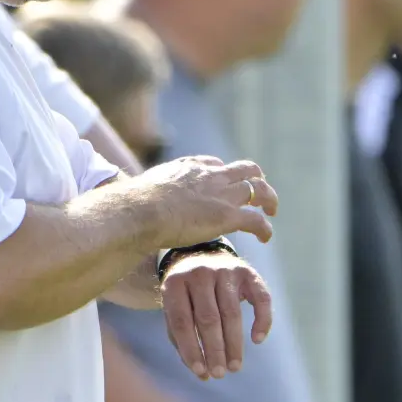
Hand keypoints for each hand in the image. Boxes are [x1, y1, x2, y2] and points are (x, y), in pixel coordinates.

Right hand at [137, 156, 277, 245]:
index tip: (225, 185)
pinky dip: (265, 228)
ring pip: (259, 190)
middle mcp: (211, 175)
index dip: (224, 175)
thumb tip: (130, 203)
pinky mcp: (228, 215)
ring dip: (269, 200)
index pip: (216, 164)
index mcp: (191, 167)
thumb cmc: (136, 204)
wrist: (143, 210)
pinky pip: (257, 220)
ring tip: (271, 211)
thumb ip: (147, 192)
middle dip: (256, 179)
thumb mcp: (142, 189)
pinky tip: (265, 237)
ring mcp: (222, 194)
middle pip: (245, 169)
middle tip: (259, 193)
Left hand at [161, 253, 272, 379]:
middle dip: (215, 350)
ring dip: (234, 343)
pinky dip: (261, 320)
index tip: (201, 372)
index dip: (191, 349)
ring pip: (231, 312)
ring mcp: (224, 270)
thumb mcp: (176, 309)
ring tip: (235, 366)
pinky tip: (257, 340)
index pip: (182, 321)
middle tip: (220, 374)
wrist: (200, 255)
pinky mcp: (246, 271)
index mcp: (174, 283)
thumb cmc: (186, 293)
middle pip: (208, 318)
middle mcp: (199, 273)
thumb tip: (202, 374)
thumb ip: (182, 339)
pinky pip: (260, 298)